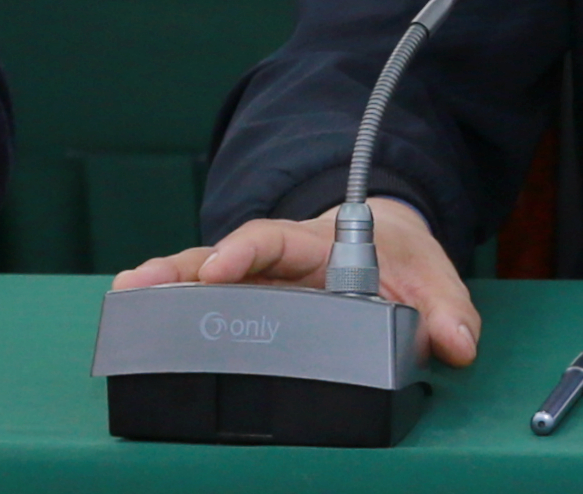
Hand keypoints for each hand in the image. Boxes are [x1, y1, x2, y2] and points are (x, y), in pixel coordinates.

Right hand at [111, 197, 481, 366]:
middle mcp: (280, 258)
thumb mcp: (431, 279)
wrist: (390, 250)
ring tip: (124, 296)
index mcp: (321, 243)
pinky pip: (205, 301)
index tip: (220, 265)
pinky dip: (171, 306)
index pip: (279, 239)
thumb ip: (446, 310)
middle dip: (184, 268)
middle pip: (225, 255)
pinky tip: (134, 317)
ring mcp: (258, 281)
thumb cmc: (403, 262)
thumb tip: (458, 343)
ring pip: (205, 277)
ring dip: (165, 286)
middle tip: (140, 283)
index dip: (249, 249)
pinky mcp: (247, 303)